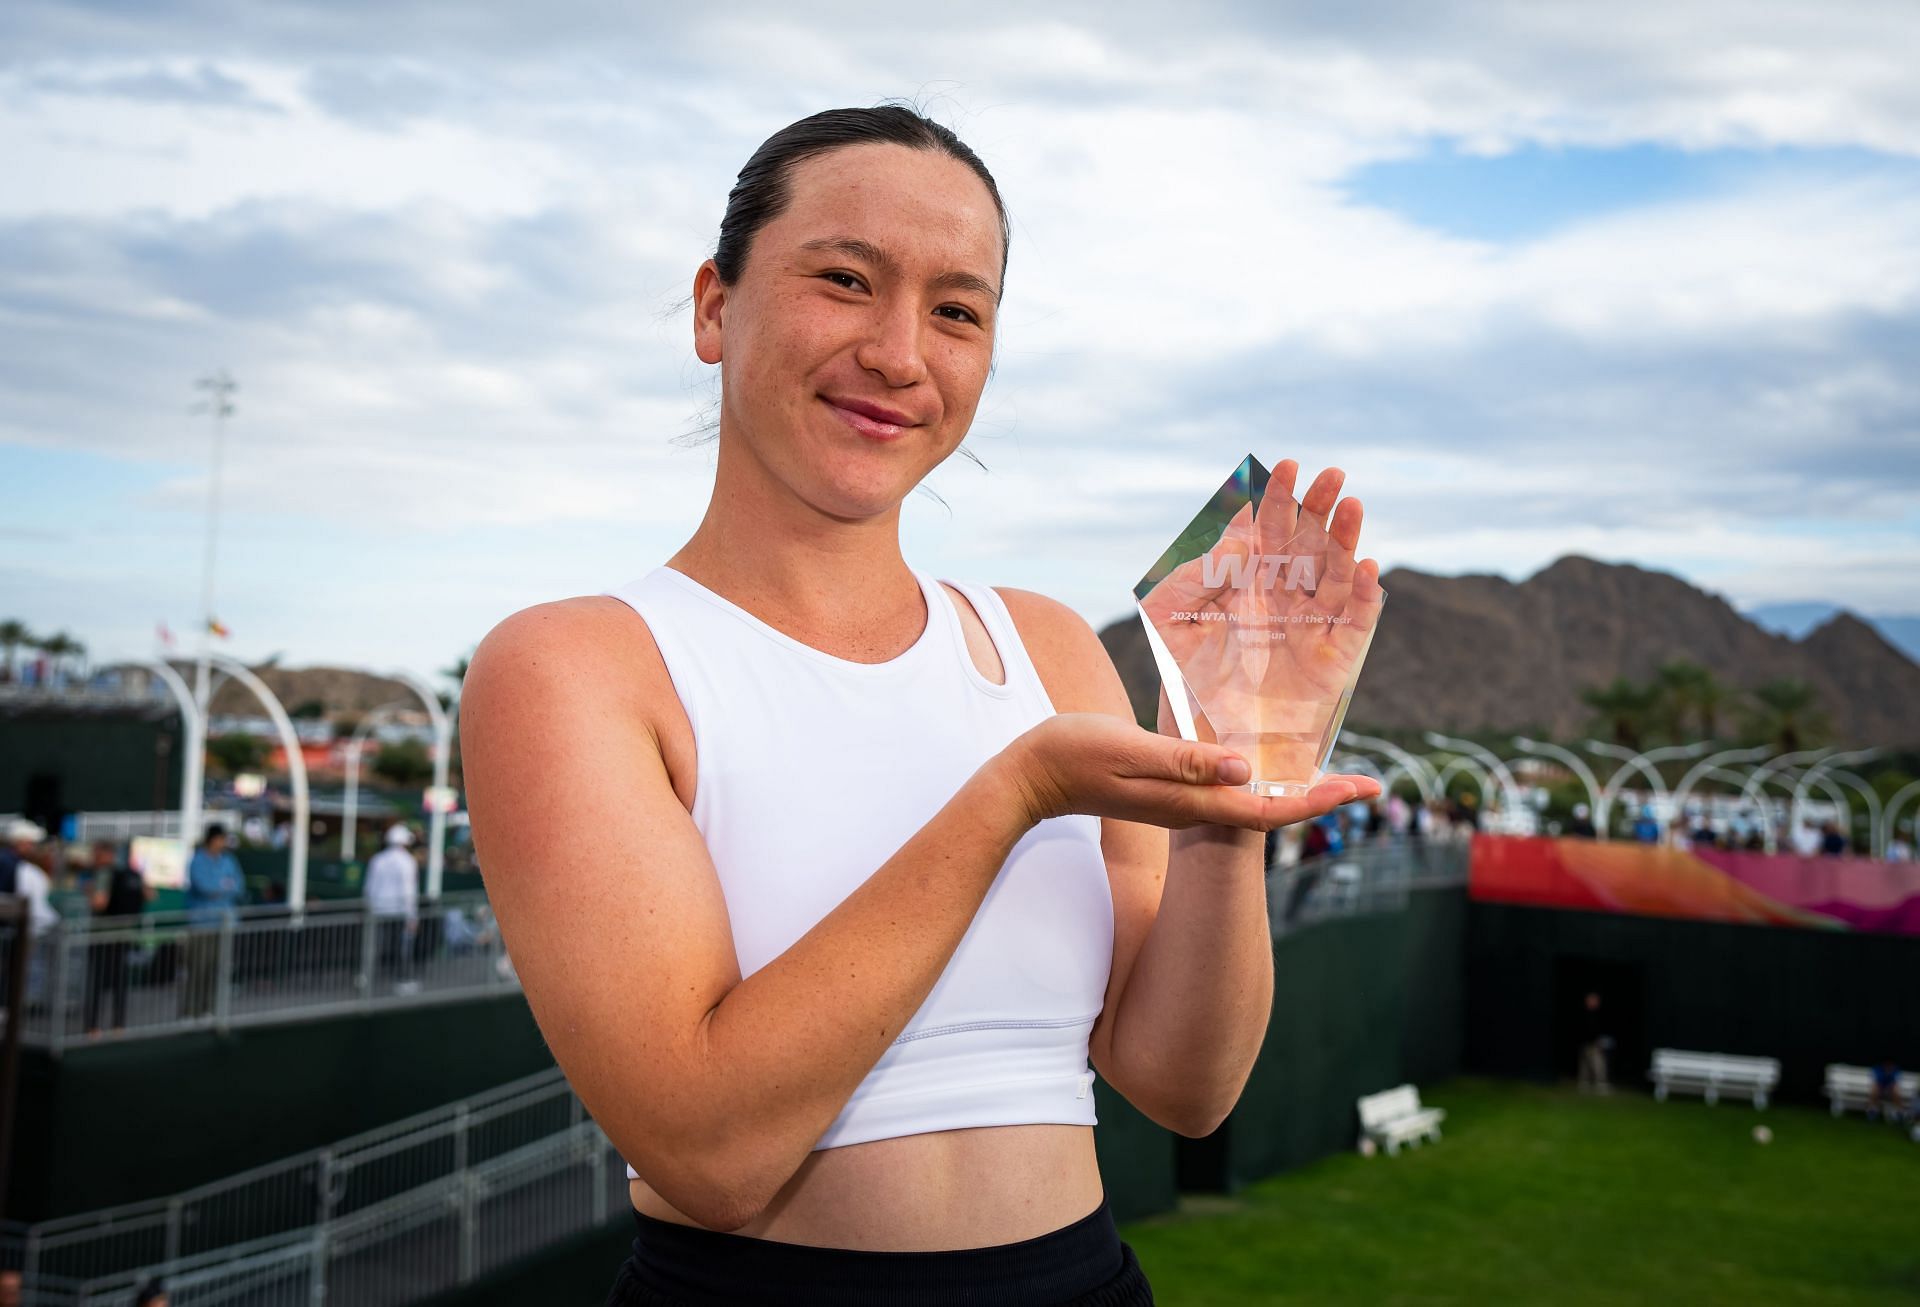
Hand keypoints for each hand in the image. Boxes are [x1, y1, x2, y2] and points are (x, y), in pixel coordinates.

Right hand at [1006, 712, 1380, 831]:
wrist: (1030, 778)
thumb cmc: (1074, 757)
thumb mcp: (1131, 751)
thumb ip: (1185, 761)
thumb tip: (1245, 768)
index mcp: (1192, 801)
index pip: (1269, 809)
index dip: (1319, 800)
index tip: (1363, 790)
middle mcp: (1194, 806)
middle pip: (1271, 806)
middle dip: (1319, 794)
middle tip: (1365, 782)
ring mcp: (1182, 801)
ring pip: (1251, 796)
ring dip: (1291, 784)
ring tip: (1328, 763)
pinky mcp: (1169, 788)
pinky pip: (1225, 783)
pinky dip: (1256, 769)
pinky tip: (1262, 750)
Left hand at [1139, 460, 1383, 781]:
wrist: (1205, 747)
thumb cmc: (1184, 683)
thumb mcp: (1172, 622)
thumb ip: (1195, 577)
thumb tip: (1237, 540)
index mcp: (1249, 583)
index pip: (1268, 531)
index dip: (1277, 499)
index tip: (1284, 466)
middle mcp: (1285, 599)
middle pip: (1310, 543)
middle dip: (1321, 507)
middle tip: (1332, 475)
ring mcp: (1313, 628)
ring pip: (1338, 575)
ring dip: (1347, 541)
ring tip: (1352, 506)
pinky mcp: (1335, 662)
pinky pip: (1356, 625)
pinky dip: (1366, 599)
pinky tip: (1368, 570)